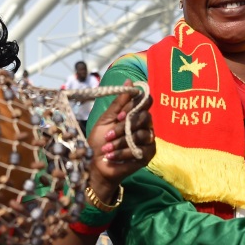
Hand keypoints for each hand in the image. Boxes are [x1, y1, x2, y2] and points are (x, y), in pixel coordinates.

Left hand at [85, 80, 154, 200]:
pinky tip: (111, 156)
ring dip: (121, 141)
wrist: (96, 163)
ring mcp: (148, 140)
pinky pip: (140, 149)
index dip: (134, 106)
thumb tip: (129, 81)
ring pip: (142, 133)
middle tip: (109, 134)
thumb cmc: (100, 140)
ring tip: (106, 147)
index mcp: (136, 114)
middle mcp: (145, 125)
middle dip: (124, 126)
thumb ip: (119, 103)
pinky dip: (123, 152)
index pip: (145, 102)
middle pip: (146, 117)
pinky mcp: (148, 155)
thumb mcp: (106, 119)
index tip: (118, 115)